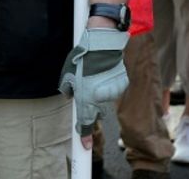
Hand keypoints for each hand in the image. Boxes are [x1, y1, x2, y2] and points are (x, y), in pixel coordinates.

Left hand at [57, 28, 128, 148]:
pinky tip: (104, 71)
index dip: (84, 136)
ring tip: (95, 74)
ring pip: (104, 98)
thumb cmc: (83, 57)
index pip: (85, 123)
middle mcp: (100, 98)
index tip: (84, 146)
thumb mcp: (67, 73)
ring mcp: (112, 92)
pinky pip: (113, 89)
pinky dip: (109, 84)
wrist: (102, 43)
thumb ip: (67, 88)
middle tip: (88, 87)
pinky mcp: (121, 84)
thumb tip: (70, 95)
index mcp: (85, 98)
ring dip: (100, 91)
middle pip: (95, 109)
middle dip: (90, 103)